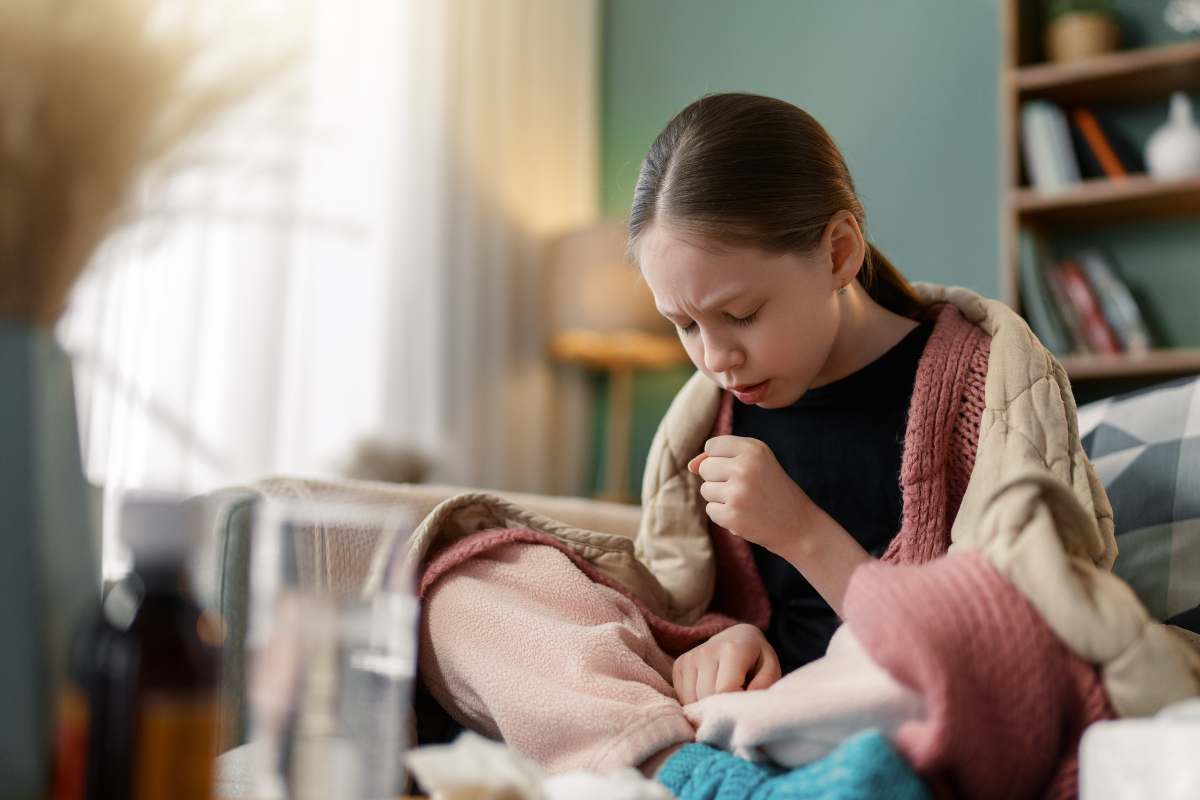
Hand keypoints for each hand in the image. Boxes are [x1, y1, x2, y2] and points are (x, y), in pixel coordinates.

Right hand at [672, 623, 781, 704]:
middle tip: (733, 701)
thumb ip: (763, 686)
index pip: (724, 691)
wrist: (737, 637)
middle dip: (720, 708)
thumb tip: (742, 707)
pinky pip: (682, 697)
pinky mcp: (679, 665)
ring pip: (692, 700)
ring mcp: (690, 657)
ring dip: (706, 706)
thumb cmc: (756, 659)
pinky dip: (695, 702)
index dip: (734, 705)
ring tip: (721, 696)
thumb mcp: (770, 669)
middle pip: (707, 697)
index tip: (742, 703)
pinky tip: (708, 693)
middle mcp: (707, 651)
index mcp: (732, 650)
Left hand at [689, 435, 811, 554]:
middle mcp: (745, 467)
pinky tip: (745, 515)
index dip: (721, 459)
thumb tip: (690, 466)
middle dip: (719, 479)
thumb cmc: (772, 489)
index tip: (740, 469)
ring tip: (746, 501)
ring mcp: (737, 492)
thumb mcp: (754, 462)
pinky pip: (710, 510)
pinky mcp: (732, 515)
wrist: (798, 525)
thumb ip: (720, 456)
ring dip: (721, 498)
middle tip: (746, 488)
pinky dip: (724, 515)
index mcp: (753, 449)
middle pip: (705, 468)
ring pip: (705, 489)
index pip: (712, 446)